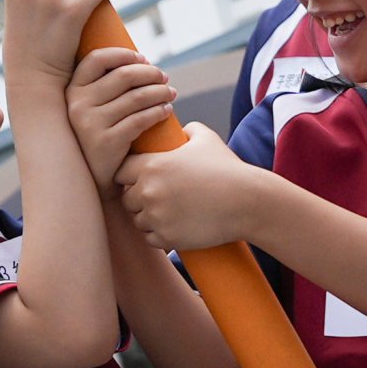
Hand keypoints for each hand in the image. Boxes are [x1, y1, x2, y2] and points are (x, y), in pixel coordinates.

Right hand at [67, 51, 180, 187]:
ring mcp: (90, 124)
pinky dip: (158, 112)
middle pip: (123, 76)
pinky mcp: (106, 142)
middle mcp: (78, 105)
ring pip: (136, 97)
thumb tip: (140, 61)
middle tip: (164, 77)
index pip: (97, 59)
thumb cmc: (99, 134)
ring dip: (160, 92)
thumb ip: (104, 86)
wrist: (92, 177)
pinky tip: (167, 110)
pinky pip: (140, 120)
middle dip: (150, 73)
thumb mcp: (91, 108)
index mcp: (73, 90)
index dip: (123, 55)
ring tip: (170, 93)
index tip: (144, 59)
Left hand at [116, 131, 275, 253]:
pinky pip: (150, 238)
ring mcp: (156, 217)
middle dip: (137, 198)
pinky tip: (172, 227)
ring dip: (147, 218)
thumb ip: (187, 130)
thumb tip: (179, 129)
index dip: (127, 175)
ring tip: (165, 213)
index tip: (138, 178)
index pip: (119, 172)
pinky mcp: (167, 238)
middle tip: (155, 197)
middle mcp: (148, 191)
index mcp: (152, 166)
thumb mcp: (206, 139)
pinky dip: (159, 235)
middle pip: (126, 198)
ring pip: (137, 220)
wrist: (247, 201)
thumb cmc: (227, 168)